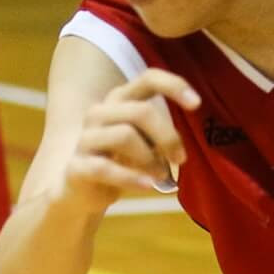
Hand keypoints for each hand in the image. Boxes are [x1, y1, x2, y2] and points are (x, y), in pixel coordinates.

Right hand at [60, 69, 200, 211]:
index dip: (173, 85)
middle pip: (140, 112)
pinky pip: (106, 168)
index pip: (148, 79)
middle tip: (180, 159)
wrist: (79, 193)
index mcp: (120, 101)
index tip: (197, 104)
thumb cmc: (119, 164)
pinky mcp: (77, 166)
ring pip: (125, 136)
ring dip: (150, 159)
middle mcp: (100, 113)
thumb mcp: (144, 146)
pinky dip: (132, 178)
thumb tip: (180, 147)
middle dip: (167, 136)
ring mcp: (86, 139)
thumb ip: (160, 138)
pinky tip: (148, 186)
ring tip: (159, 176)